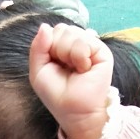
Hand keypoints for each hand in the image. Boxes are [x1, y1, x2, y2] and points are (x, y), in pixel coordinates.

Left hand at [29, 23, 112, 138]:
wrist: (75, 111)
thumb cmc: (57, 95)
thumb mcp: (38, 71)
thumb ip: (37, 47)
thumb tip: (44, 26)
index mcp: (61, 47)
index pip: (53, 30)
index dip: (49, 46)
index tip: (54, 65)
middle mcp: (77, 44)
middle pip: (62, 28)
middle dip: (58, 49)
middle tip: (65, 68)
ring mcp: (90, 47)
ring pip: (72, 32)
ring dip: (68, 54)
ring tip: (75, 70)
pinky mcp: (102, 51)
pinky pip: (85, 40)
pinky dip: (79, 56)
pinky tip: (84, 69)